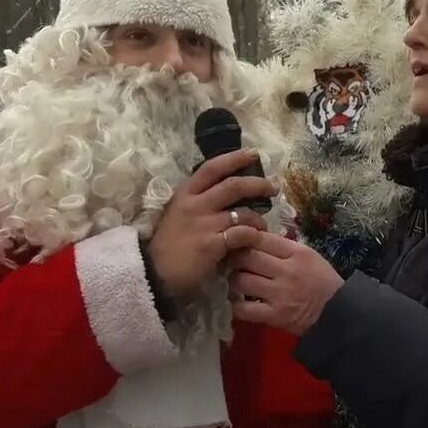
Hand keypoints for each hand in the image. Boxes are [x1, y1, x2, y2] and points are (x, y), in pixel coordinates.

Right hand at [148, 149, 274, 299]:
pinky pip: (243, 235)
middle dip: (258, 184)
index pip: (211, 168)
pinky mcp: (212, 244)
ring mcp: (204, 224)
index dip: (234, 158)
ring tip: (264, 224)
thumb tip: (227, 196)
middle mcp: (195, 204)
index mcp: (185, 194)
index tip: (253, 154)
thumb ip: (200, 204)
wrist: (154, 273)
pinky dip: (253, 236)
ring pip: (243, 212)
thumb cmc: (168, 245)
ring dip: (259, 218)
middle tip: (274, 188)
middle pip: (233, 185)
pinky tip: (255, 241)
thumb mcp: (178, 215)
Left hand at [227, 232, 343, 335]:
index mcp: (296, 252)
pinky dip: (236, 305)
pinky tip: (238, 302)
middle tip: (229, 262)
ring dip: (233, 281)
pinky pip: (244, 309)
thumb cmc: (321, 280)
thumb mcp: (308, 255)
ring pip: (241, 281)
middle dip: (234, 258)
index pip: (261, 238)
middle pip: (246, 257)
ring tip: (235, 282)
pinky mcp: (275, 316)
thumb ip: (282, 247)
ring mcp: (279, 294)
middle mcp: (287, 271)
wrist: (337, 313)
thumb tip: (253, 237)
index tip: (237, 242)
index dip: (244, 238)